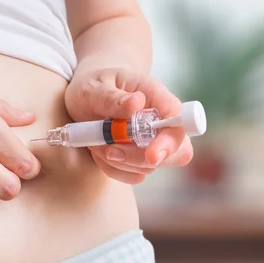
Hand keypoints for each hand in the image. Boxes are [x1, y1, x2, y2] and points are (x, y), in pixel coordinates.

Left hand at [64, 68, 193, 183]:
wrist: (84, 98)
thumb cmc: (91, 87)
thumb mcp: (93, 88)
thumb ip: (111, 98)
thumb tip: (136, 102)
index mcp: (156, 96)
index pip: (178, 121)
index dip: (171, 141)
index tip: (151, 155)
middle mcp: (161, 121)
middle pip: (176, 153)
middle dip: (140, 159)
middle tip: (110, 150)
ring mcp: (152, 142)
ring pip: (149, 167)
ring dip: (119, 162)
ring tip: (96, 141)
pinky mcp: (138, 158)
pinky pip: (132, 175)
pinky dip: (112, 168)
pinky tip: (99, 151)